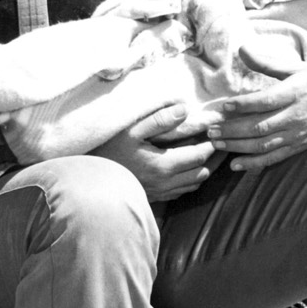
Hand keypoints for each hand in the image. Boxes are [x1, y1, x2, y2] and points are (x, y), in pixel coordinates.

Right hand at [93, 102, 216, 202]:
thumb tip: (184, 110)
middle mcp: (166, 183)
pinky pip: (181, 192)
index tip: (214, 132)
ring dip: (201, 170)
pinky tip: (184, 168)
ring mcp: (161, 192)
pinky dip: (189, 180)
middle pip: (201, 173)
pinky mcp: (155, 197)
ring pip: (193, 185)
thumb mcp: (131, 130)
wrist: (91, 180)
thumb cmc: (110, 151)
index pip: (199, 156)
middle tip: (214, 142)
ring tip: (203, 154)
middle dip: (211, 159)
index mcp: (164, 165)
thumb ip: (159, 119)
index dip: (211, 144)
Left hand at [207, 63, 306, 172]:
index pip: (265, 101)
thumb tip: (242, 49)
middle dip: (233, 129)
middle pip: (260, 126)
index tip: (223, 106)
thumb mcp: (296, 67)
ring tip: (216, 144)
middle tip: (210, 130)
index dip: (243, 105)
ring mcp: (297, 134)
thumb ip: (267, 61)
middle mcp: (295, 116)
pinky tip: (235, 165)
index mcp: (294, 93)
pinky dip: (254, 164)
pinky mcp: (299, 146)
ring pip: (264, 144)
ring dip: (238, 146)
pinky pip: (275, 158)